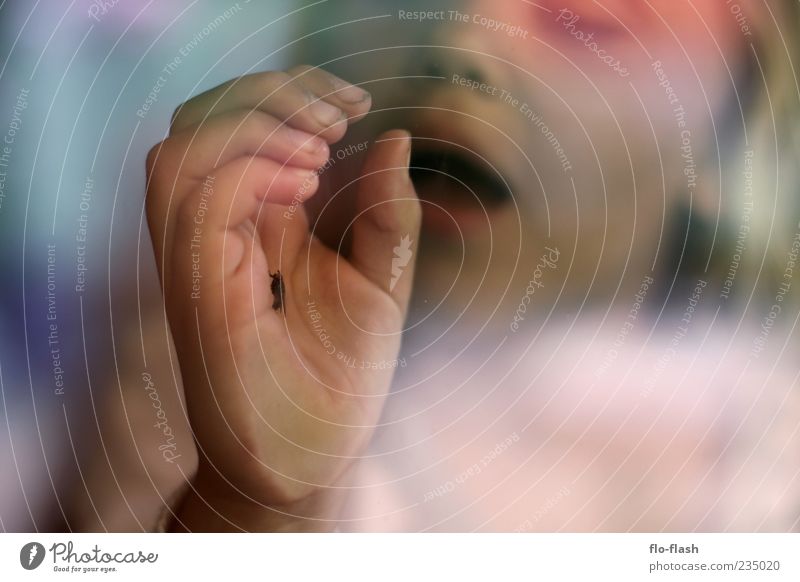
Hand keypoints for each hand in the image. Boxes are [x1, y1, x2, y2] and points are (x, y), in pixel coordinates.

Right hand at [145, 66, 419, 529]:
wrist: (310, 458)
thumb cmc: (341, 376)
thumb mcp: (382, 282)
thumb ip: (387, 213)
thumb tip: (394, 138)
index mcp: (259, 221)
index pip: (244, 123)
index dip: (295, 92)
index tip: (359, 106)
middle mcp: (220, 231)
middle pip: (202, 120)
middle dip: (271, 95)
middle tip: (338, 119)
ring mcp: (200, 259)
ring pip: (181, 151)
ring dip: (251, 130)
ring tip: (317, 153)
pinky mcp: (196, 292)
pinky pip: (194, 206)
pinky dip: (244, 176)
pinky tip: (301, 189)